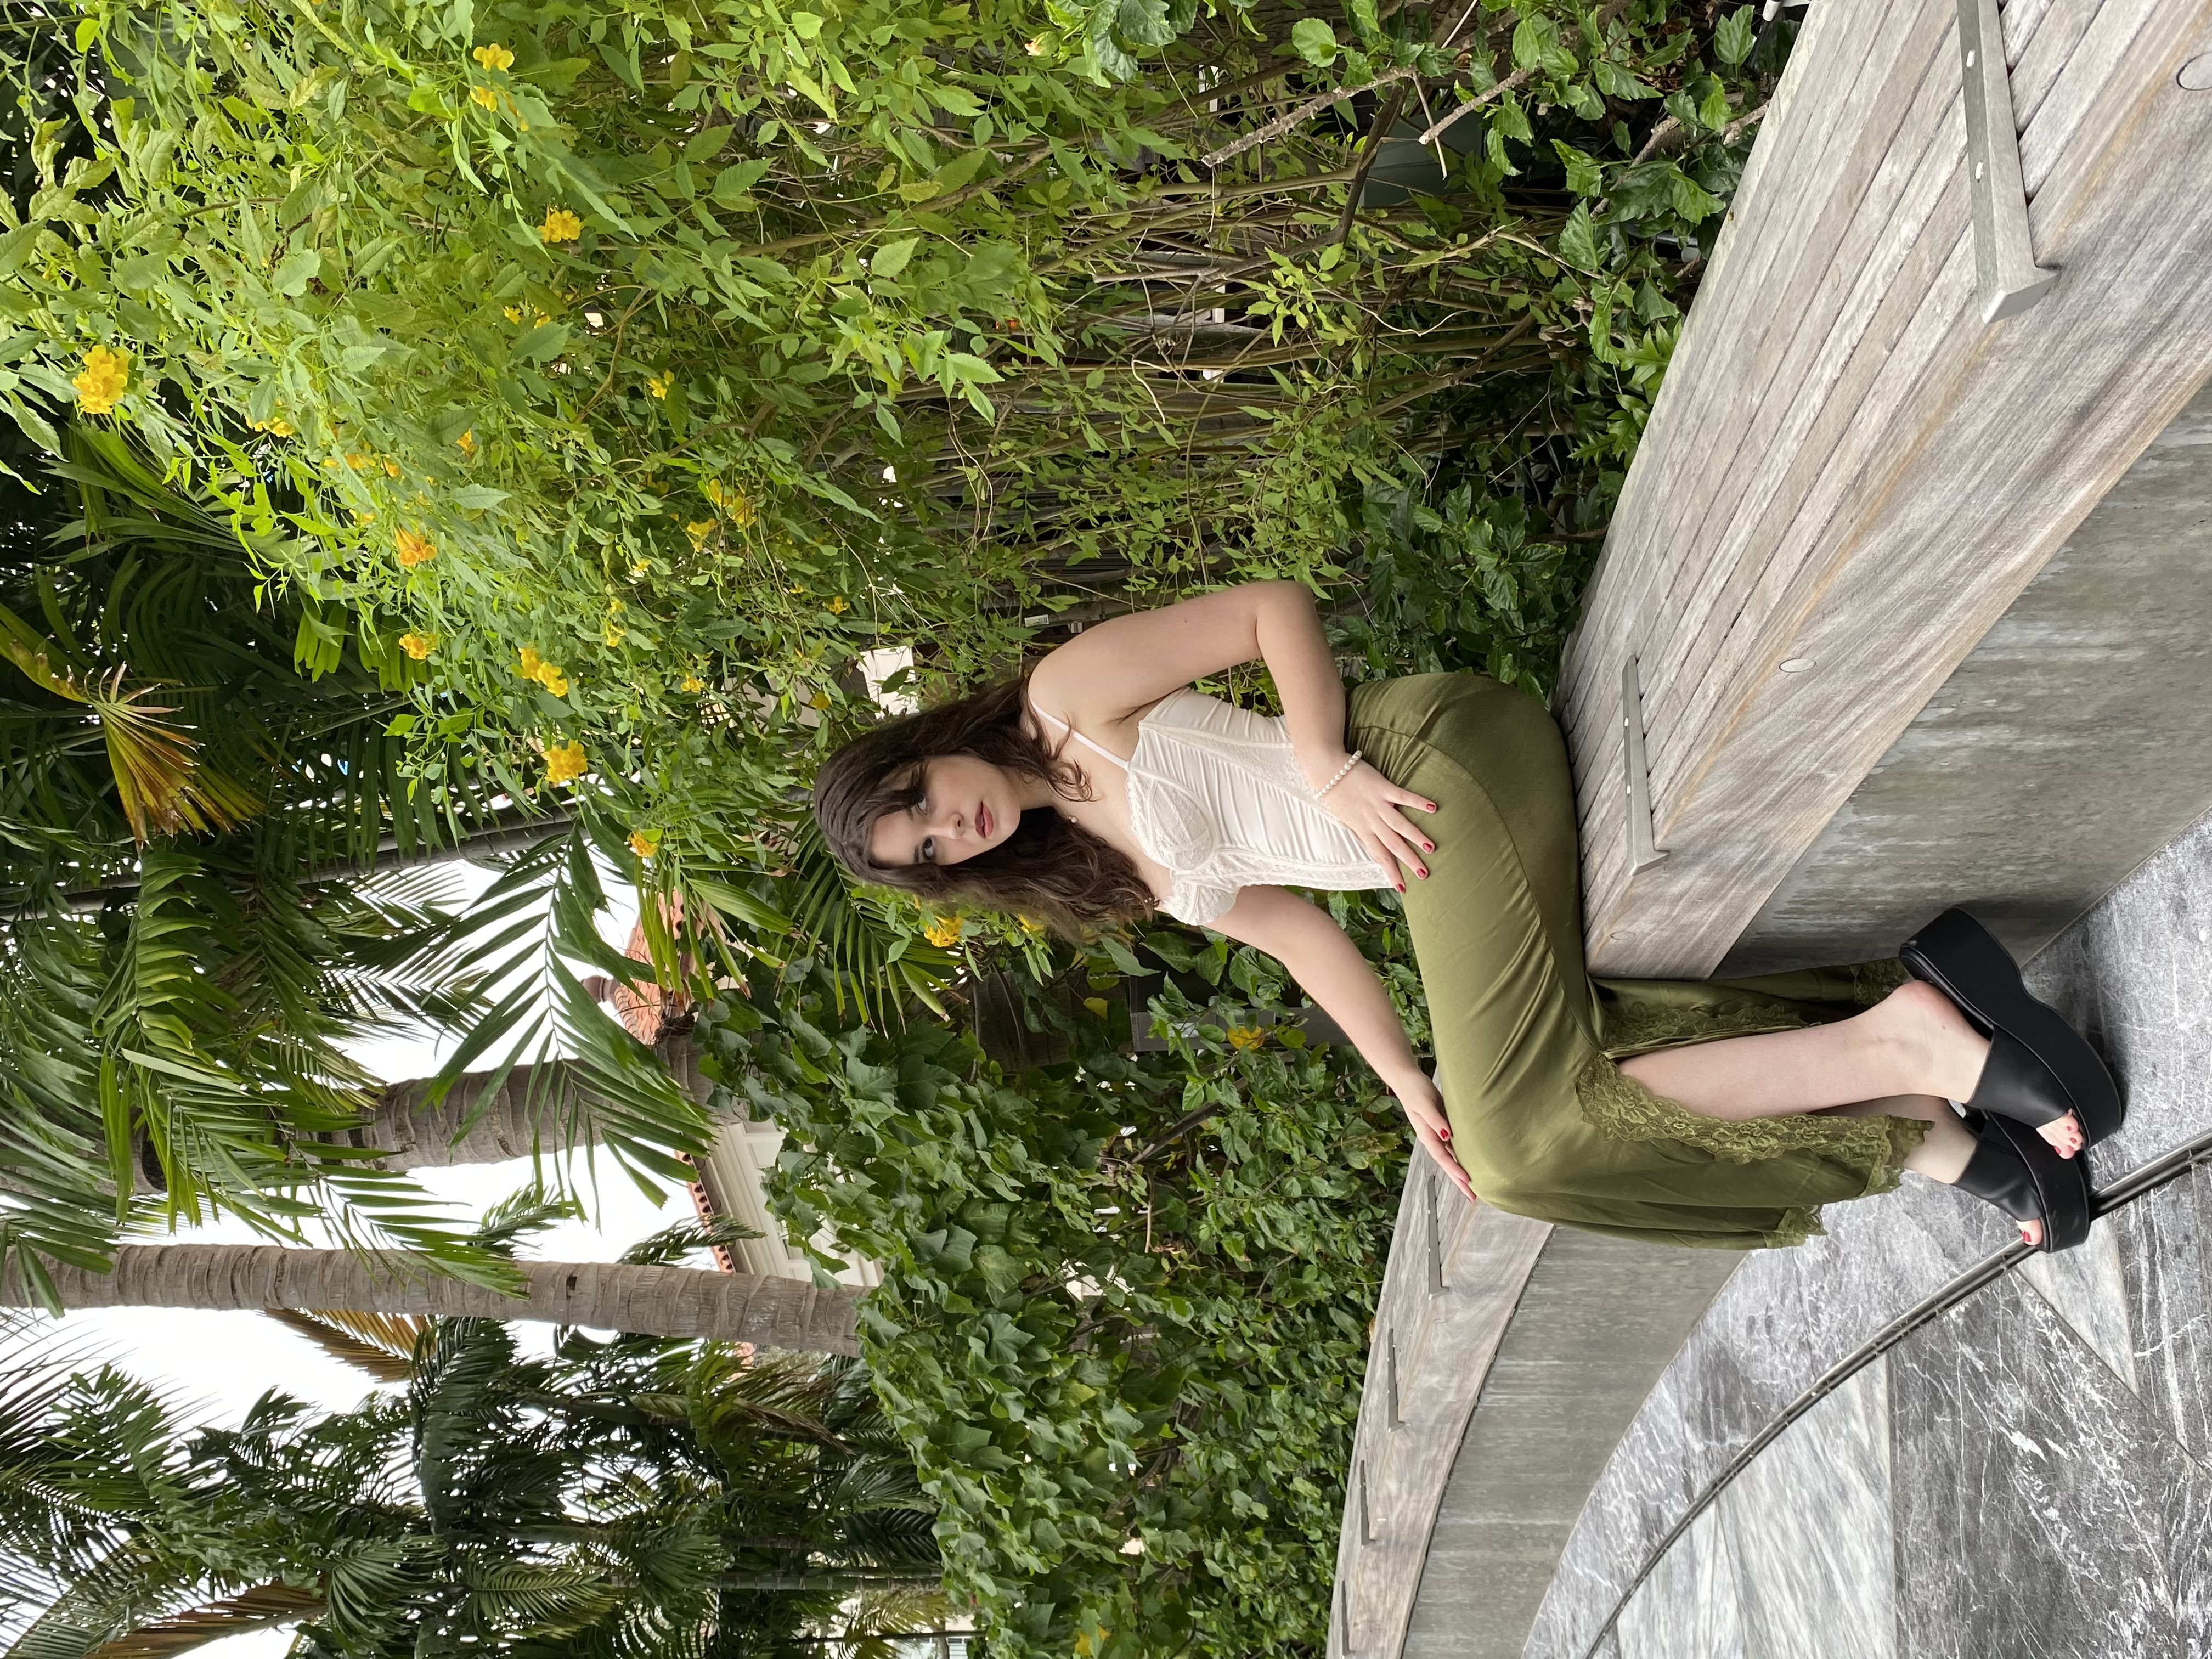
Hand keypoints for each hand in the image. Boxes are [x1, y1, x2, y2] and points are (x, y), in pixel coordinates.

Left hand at [1311, 756, 1437, 890]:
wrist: (1325, 770)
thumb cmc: (1335, 793)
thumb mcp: (1346, 818)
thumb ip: (1362, 828)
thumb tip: (1373, 840)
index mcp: (1362, 830)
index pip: (1379, 856)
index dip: (1391, 872)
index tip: (1402, 889)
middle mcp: (1371, 821)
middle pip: (1392, 845)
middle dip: (1409, 861)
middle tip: (1424, 874)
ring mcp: (1377, 804)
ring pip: (1398, 825)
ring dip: (1415, 837)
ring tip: (1431, 848)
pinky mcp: (1382, 787)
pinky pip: (1403, 796)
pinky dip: (1418, 802)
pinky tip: (1433, 808)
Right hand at [1393, 1073, 1474, 1203]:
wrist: (1407, 1079)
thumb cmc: (1414, 1090)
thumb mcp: (1424, 1104)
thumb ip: (1435, 1120)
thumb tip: (1446, 1135)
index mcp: (1427, 1135)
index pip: (1443, 1157)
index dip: (1455, 1169)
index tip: (1467, 1181)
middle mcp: (1433, 1138)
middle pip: (1447, 1163)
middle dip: (1458, 1180)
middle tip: (1472, 1196)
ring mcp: (1437, 1133)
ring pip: (1451, 1156)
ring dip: (1460, 1170)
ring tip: (1473, 1185)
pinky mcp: (1443, 1125)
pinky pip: (1454, 1145)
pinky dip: (1461, 1155)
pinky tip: (1469, 1160)